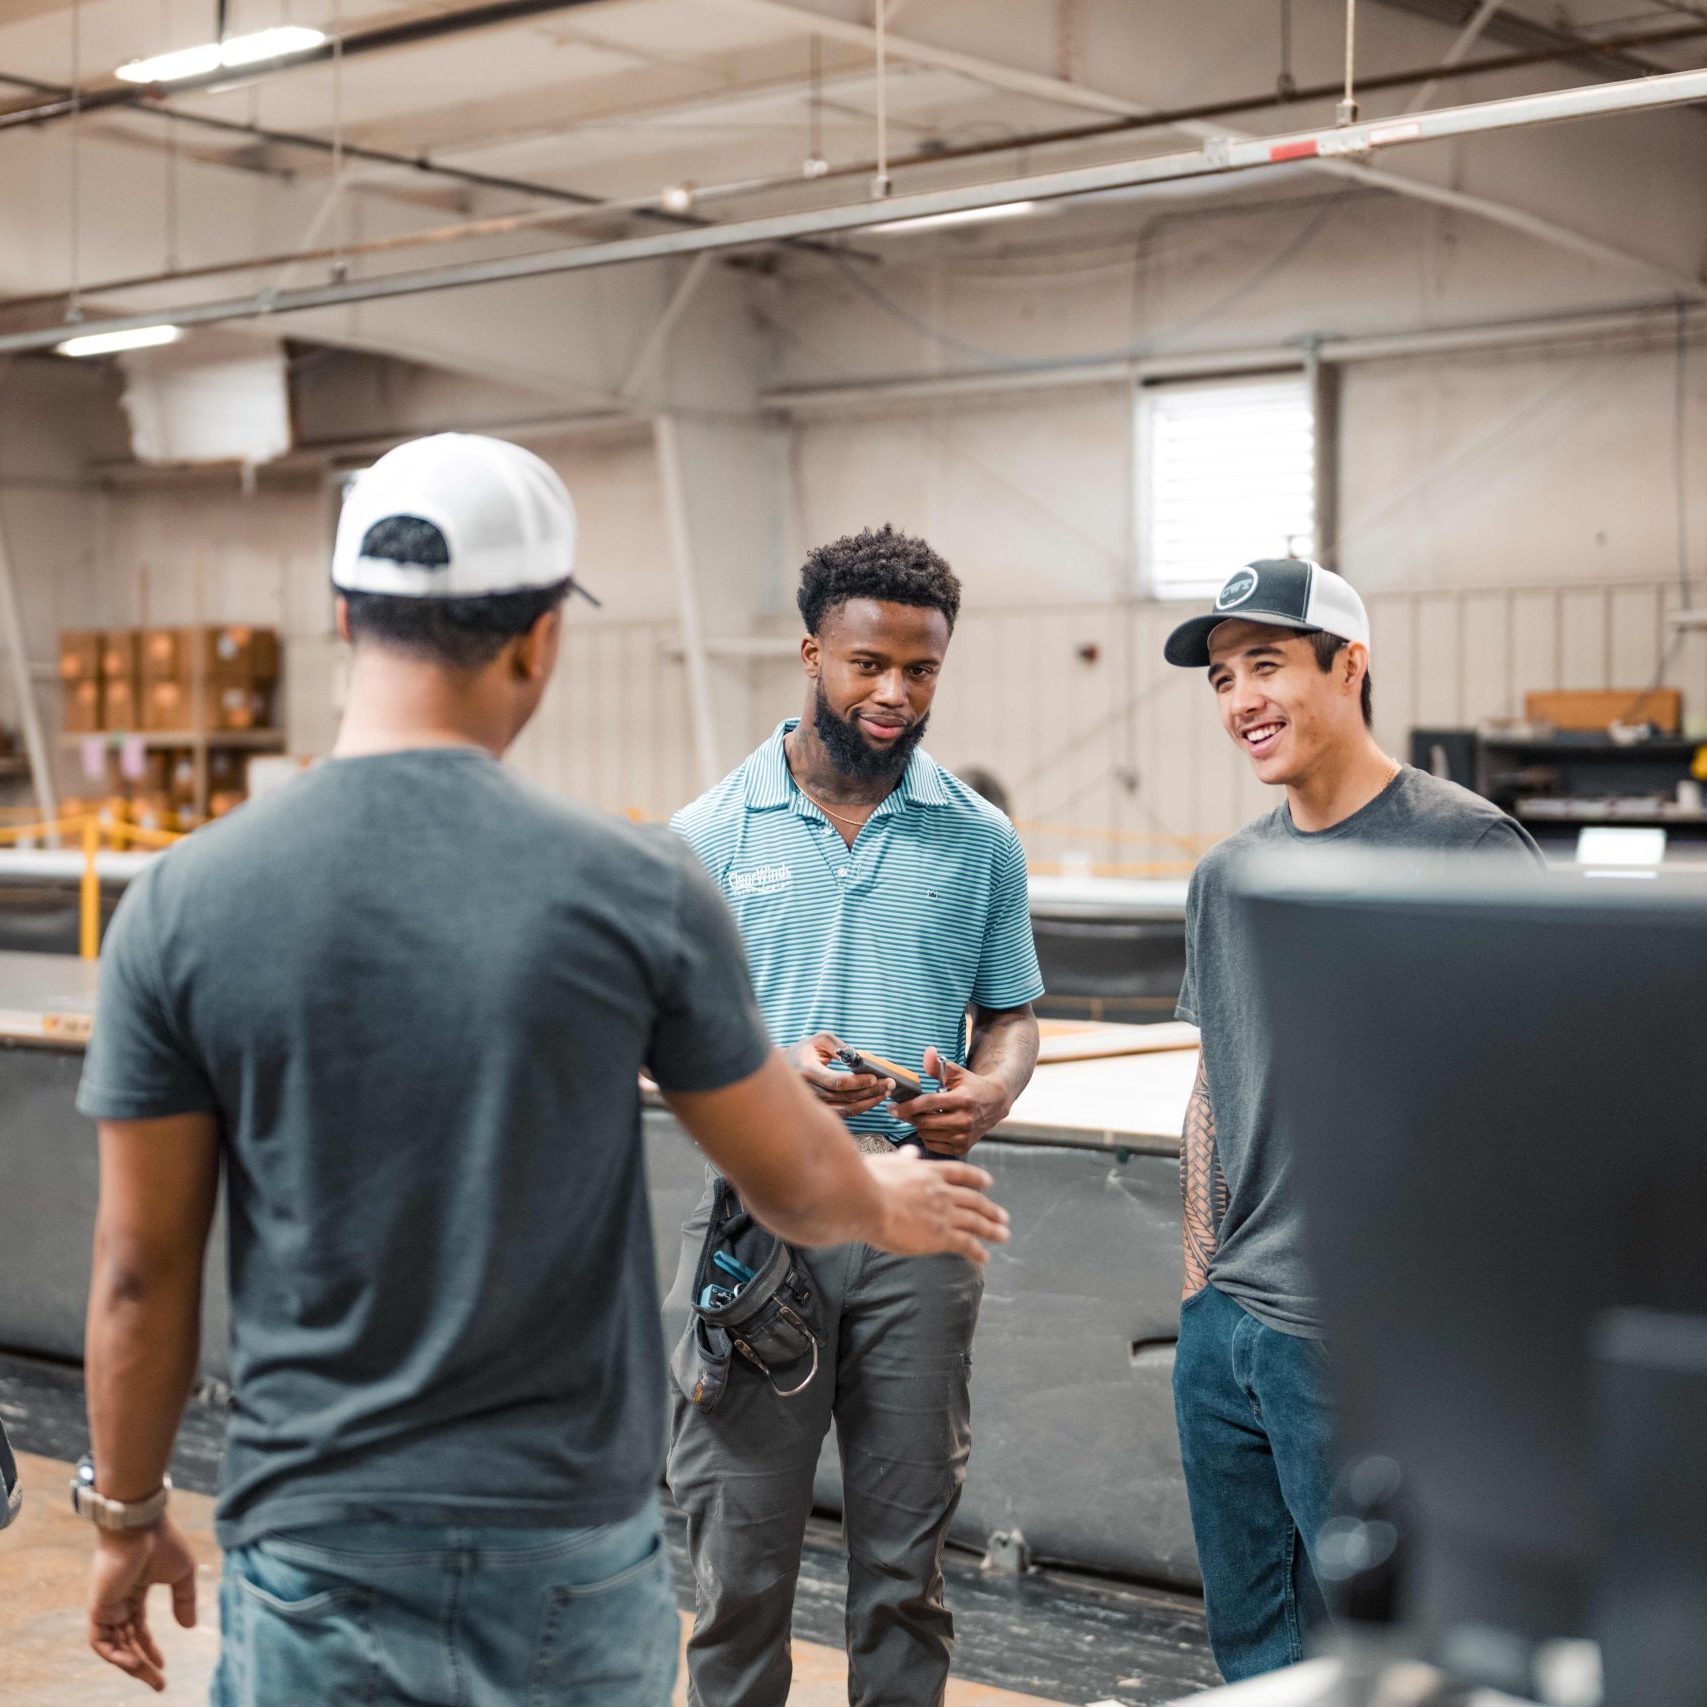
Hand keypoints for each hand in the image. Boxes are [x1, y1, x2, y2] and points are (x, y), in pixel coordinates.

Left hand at [88, 1519, 197, 1692]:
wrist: (141, 1525)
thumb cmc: (162, 1542)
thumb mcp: (182, 1574)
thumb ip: (184, 1600)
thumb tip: (189, 1627)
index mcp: (136, 1591)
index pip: (139, 1628)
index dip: (150, 1647)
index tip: (163, 1666)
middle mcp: (119, 1602)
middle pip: (127, 1641)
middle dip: (142, 1664)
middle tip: (158, 1684)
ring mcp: (106, 1606)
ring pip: (113, 1646)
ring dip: (130, 1665)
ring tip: (151, 1676)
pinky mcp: (98, 1608)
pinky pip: (101, 1641)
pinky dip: (115, 1655)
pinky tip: (133, 1663)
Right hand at [785, 1032, 892, 1119]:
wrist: (786, 1068)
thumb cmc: (806, 1050)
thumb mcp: (821, 1040)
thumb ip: (840, 1047)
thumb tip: (860, 1058)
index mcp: (807, 1070)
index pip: (836, 1082)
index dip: (858, 1081)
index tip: (875, 1077)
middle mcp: (809, 1091)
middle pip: (845, 1097)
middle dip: (871, 1091)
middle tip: (890, 1084)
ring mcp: (814, 1103)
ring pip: (846, 1109)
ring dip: (869, 1101)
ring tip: (885, 1092)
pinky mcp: (821, 1110)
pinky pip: (844, 1113)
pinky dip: (861, 1107)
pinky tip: (873, 1099)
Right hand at [864, 1150, 1008, 1263]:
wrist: (866, 1200)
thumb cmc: (868, 1180)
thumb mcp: (887, 1162)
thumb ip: (903, 1159)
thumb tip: (910, 1152)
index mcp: (929, 1172)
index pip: (960, 1173)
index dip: (976, 1178)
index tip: (988, 1182)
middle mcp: (941, 1191)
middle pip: (974, 1200)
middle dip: (990, 1209)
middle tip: (1003, 1216)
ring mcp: (943, 1213)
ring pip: (976, 1221)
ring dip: (992, 1229)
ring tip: (1003, 1234)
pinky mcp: (940, 1236)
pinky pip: (965, 1244)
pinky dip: (978, 1251)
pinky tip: (984, 1257)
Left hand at [901, 1048, 1012, 1157]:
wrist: (995, 1103)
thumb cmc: (972, 1086)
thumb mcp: (957, 1072)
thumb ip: (939, 1065)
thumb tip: (927, 1052)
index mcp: (962, 1099)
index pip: (928, 1104)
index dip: (907, 1106)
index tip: (891, 1107)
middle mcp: (964, 1120)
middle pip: (925, 1121)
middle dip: (908, 1116)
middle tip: (900, 1111)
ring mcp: (964, 1136)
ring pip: (927, 1134)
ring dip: (918, 1126)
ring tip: (919, 1116)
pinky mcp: (963, 1147)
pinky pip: (934, 1145)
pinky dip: (927, 1136)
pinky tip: (930, 1126)